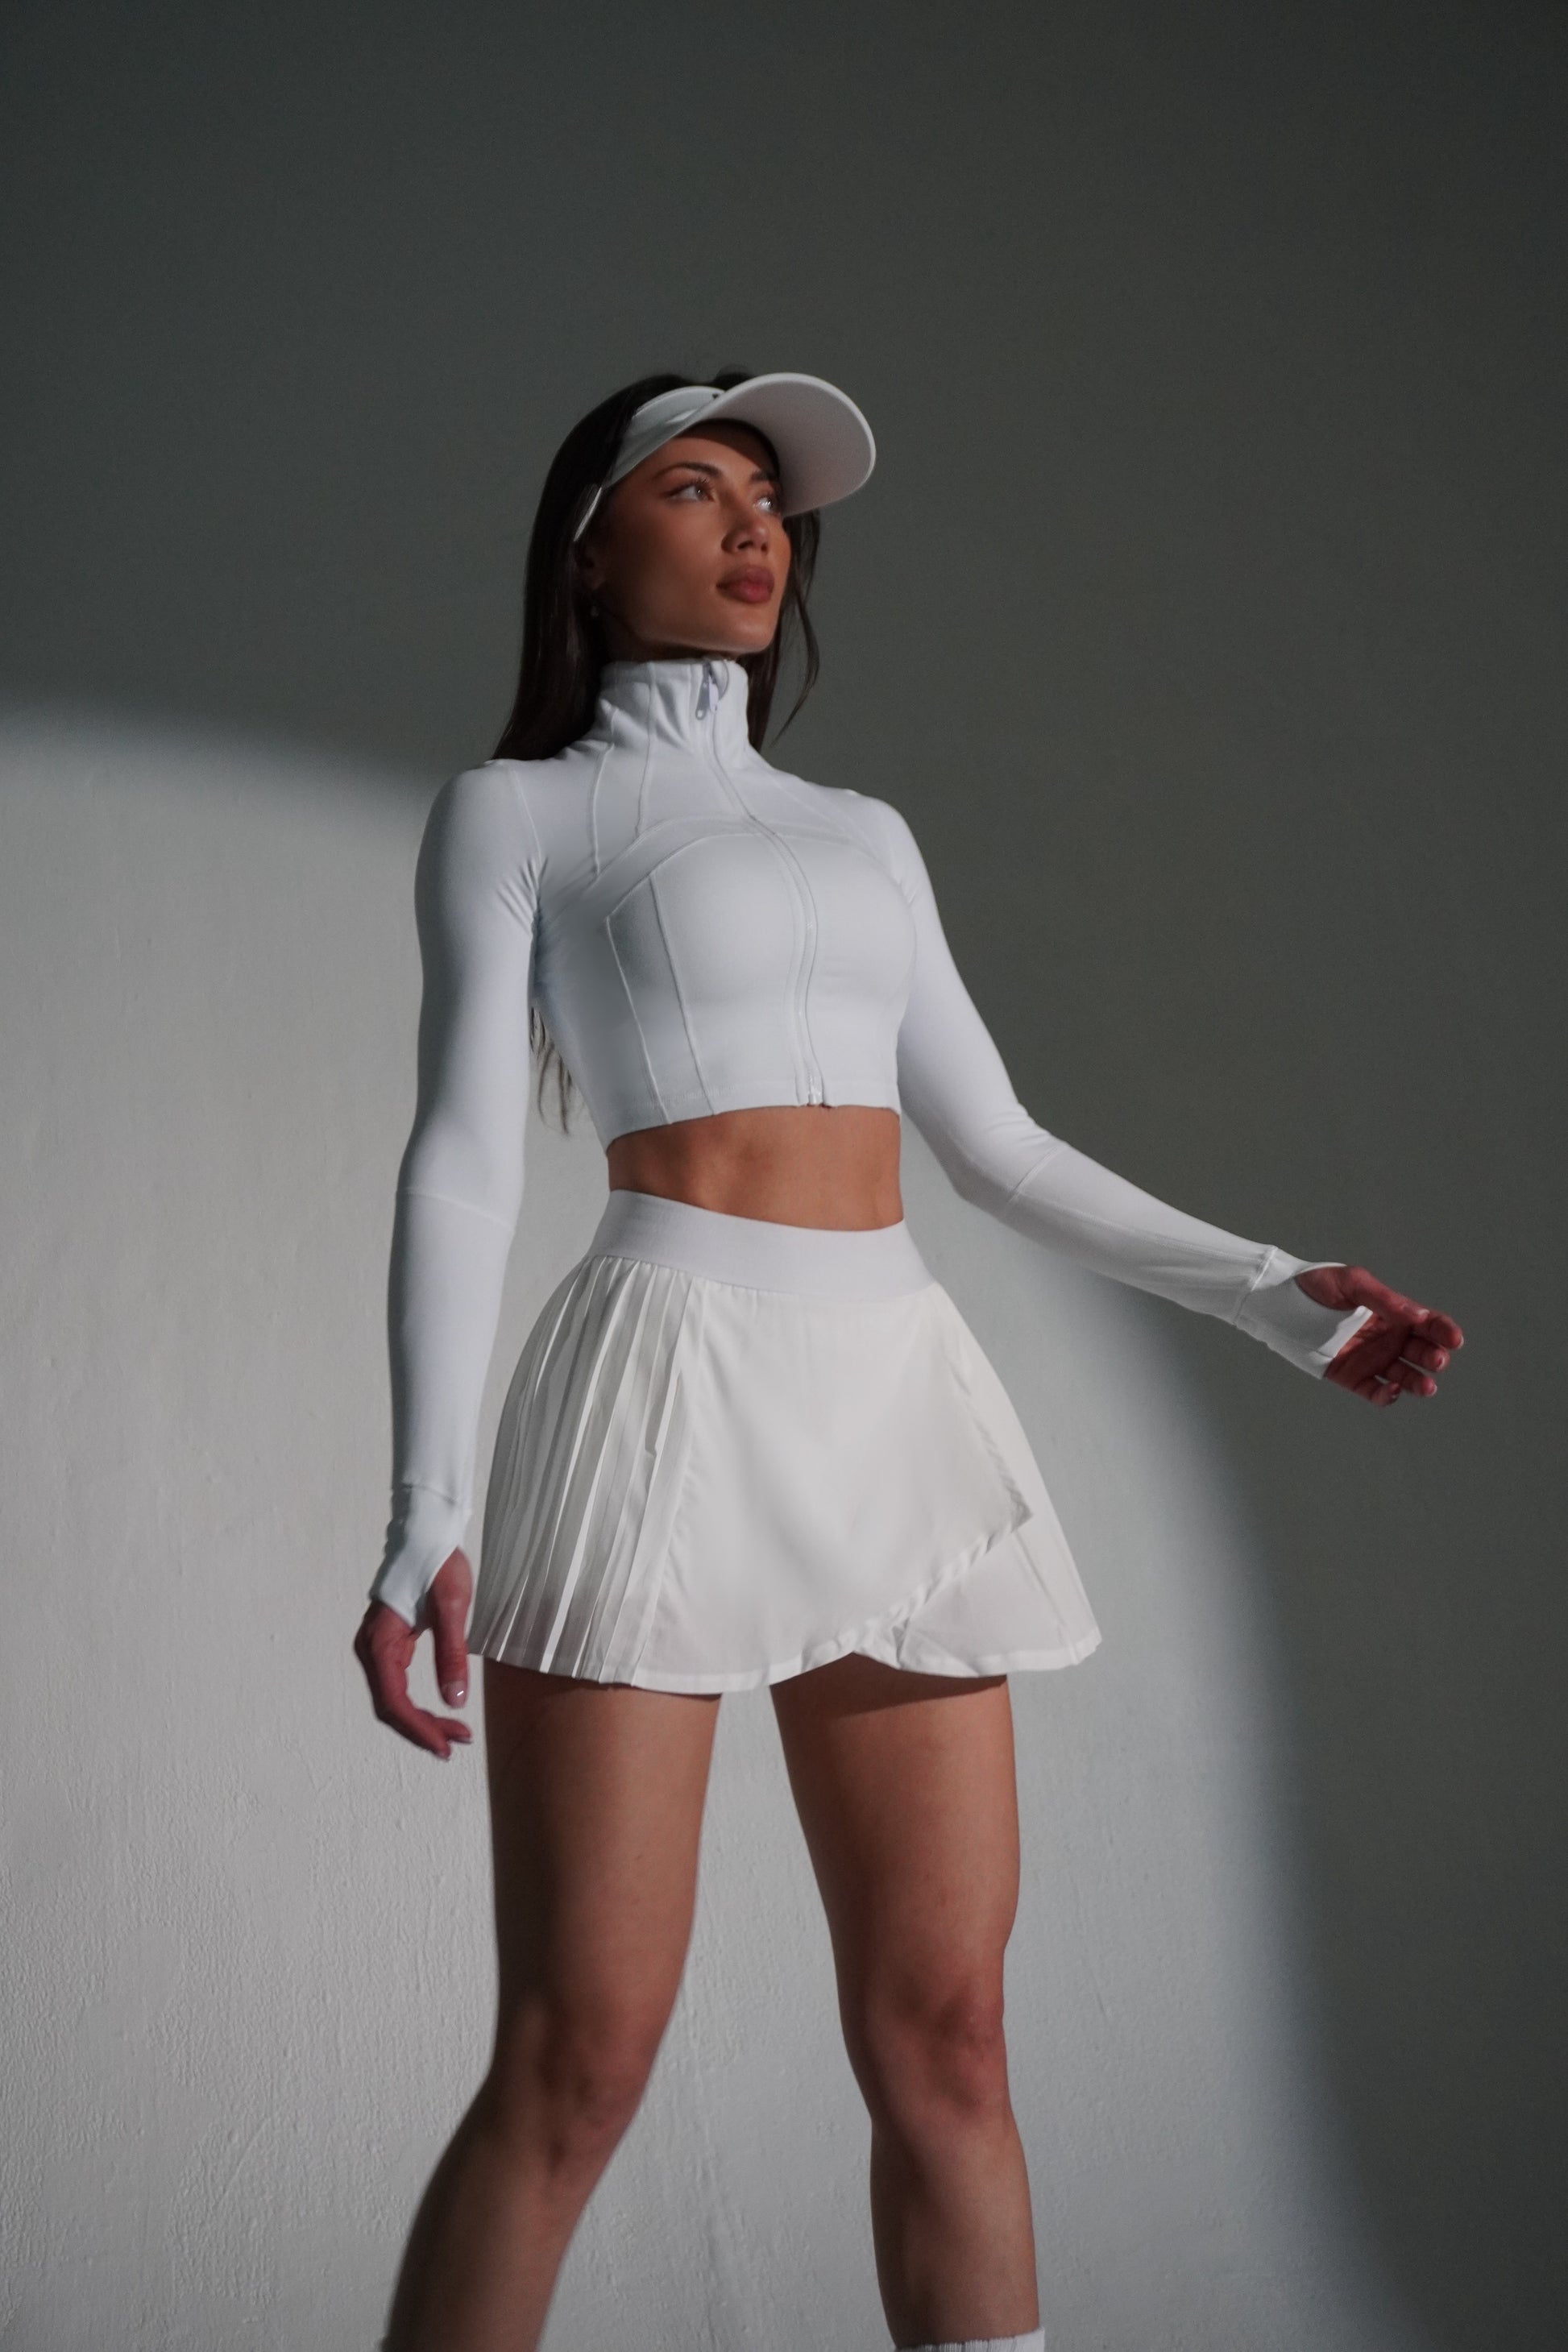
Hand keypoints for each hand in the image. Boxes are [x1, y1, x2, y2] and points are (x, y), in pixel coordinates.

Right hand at [353, 1548, 474, 1759]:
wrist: (426, 1533)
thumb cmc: (439, 1564)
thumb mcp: (452, 1608)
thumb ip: (451, 1655)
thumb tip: (455, 1701)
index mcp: (381, 1641)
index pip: (393, 1700)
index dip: (418, 1728)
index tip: (445, 1746)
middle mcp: (371, 1648)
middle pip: (390, 1705)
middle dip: (422, 1728)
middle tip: (457, 1743)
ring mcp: (377, 1647)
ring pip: (393, 1698)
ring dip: (420, 1719)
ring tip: (454, 1734)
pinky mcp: (389, 1644)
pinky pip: (397, 1685)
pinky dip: (417, 1703)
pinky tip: (439, 1713)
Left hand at [1295, 1265, 1463, 1406]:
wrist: (1280, 1302)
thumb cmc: (1318, 1285)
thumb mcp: (1353, 1283)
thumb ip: (1384, 1299)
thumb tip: (1419, 1316)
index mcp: (1393, 1314)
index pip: (1428, 1325)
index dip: (1444, 1332)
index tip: (1454, 1339)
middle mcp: (1387, 1339)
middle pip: (1422, 1352)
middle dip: (1434, 1357)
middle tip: (1437, 1359)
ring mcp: (1371, 1360)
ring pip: (1404, 1376)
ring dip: (1418, 1382)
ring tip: (1427, 1386)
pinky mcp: (1352, 1377)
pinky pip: (1374, 1392)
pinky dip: (1386, 1396)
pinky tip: (1392, 1390)